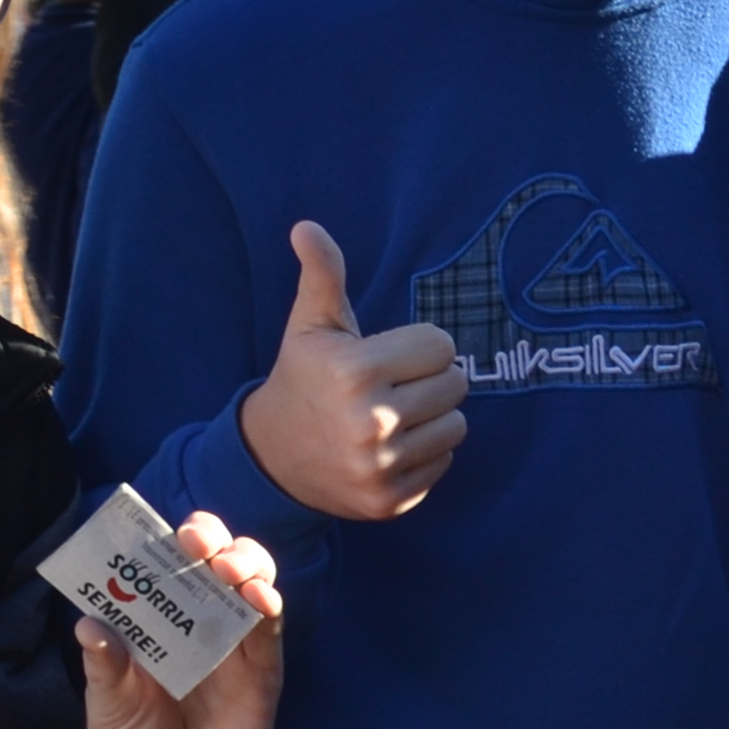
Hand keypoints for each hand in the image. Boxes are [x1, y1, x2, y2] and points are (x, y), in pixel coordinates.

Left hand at [78, 510, 287, 728]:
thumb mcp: (109, 709)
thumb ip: (105, 668)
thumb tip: (89, 623)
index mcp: (154, 622)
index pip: (164, 564)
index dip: (166, 540)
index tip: (161, 531)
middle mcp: (196, 622)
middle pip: (214, 561)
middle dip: (211, 541)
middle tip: (196, 544)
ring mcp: (233, 644)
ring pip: (250, 581)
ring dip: (245, 563)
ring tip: (229, 567)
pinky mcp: (262, 671)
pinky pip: (270, 629)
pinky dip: (268, 605)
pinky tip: (258, 596)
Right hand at [239, 222, 468, 521]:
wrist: (272, 457)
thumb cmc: (304, 377)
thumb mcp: (311, 325)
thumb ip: (322, 274)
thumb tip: (307, 227)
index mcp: (353, 371)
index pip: (441, 346)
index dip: (421, 345)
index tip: (393, 354)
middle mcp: (368, 423)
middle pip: (455, 385)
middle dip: (431, 379)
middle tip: (396, 384)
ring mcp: (379, 467)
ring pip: (457, 426)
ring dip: (434, 417)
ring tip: (395, 414)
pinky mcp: (389, 501)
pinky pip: (444, 463)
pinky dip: (426, 453)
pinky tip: (391, 447)